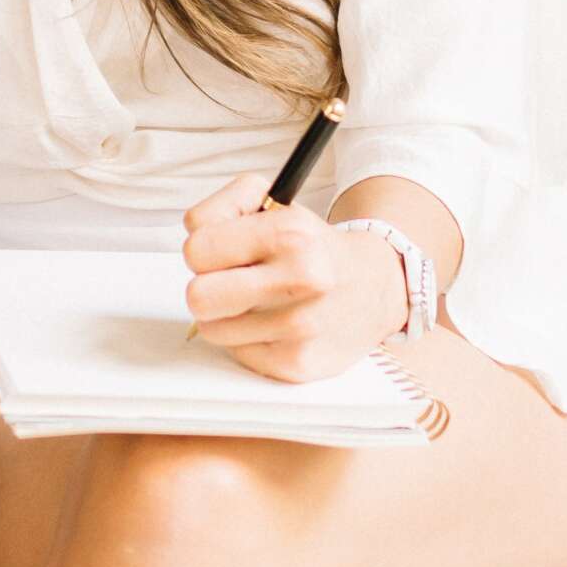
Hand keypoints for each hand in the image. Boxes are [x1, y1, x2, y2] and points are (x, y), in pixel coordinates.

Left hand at [181, 170, 408, 382]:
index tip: (219, 250)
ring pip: (212, 329)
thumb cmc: (311, 245)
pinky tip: (273, 324)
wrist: (374, 287)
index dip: (202, 249)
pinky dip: (248, 340)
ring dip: (226, 316)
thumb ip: (224, 207)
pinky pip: (237, 354)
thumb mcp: (275, 202)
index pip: (197, 248)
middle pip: (198, 297)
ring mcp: (300, 327)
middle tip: (230, 280)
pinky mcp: (297, 364)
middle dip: (205, 286)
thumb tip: (192, 236)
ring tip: (255, 302)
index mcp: (290, 233)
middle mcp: (300, 280)